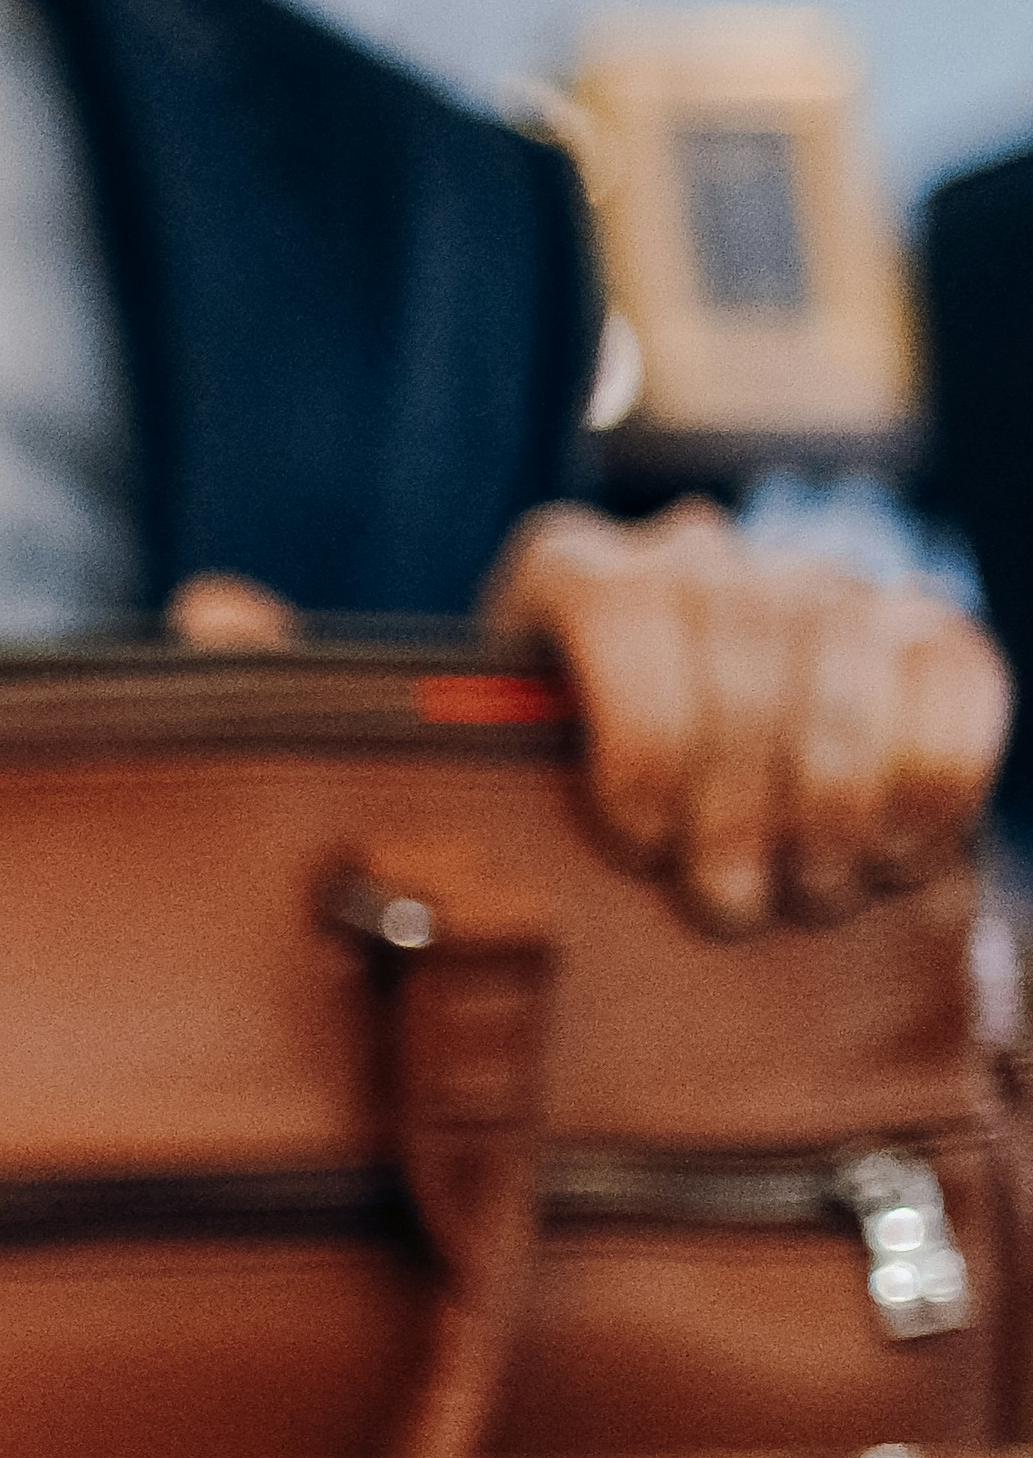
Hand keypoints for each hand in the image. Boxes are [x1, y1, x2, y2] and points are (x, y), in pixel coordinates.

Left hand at [454, 507, 1000, 928]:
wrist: (680, 748)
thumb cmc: (566, 782)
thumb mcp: (501, 771)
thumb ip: (509, 779)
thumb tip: (541, 855)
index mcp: (572, 568)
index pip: (621, 612)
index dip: (642, 739)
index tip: (644, 845)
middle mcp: (699, 552)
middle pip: (742, 651)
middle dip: (740, 801)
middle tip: (731, 905)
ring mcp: (814, 576)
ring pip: (848, 662)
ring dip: (837, 801)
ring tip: (813, 893)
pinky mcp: (920, 619)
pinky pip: (955, 678)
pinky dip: (933, 777)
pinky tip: (895, 855)